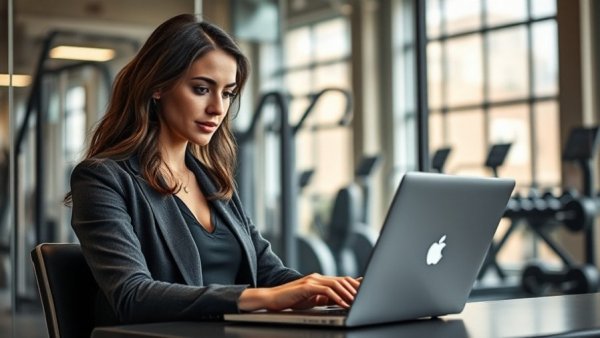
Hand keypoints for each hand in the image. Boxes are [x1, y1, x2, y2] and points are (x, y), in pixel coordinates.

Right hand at [239, 273, 361, 311]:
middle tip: (364, 296)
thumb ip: (323, 298)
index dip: (353, 284)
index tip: (364, 288)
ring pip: (336, 284)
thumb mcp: (310, 300)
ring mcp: (312, 280)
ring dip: (347, 293)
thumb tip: (338, 300)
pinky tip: (342, 303)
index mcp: (318, 280)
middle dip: (354, 288)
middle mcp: (316, 277)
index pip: (340, 280)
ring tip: (356, 301)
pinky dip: (336, 297)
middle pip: (341, 280)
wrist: (271, 299)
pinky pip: (326, 291)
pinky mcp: (307, 286)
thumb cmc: (290, 300)